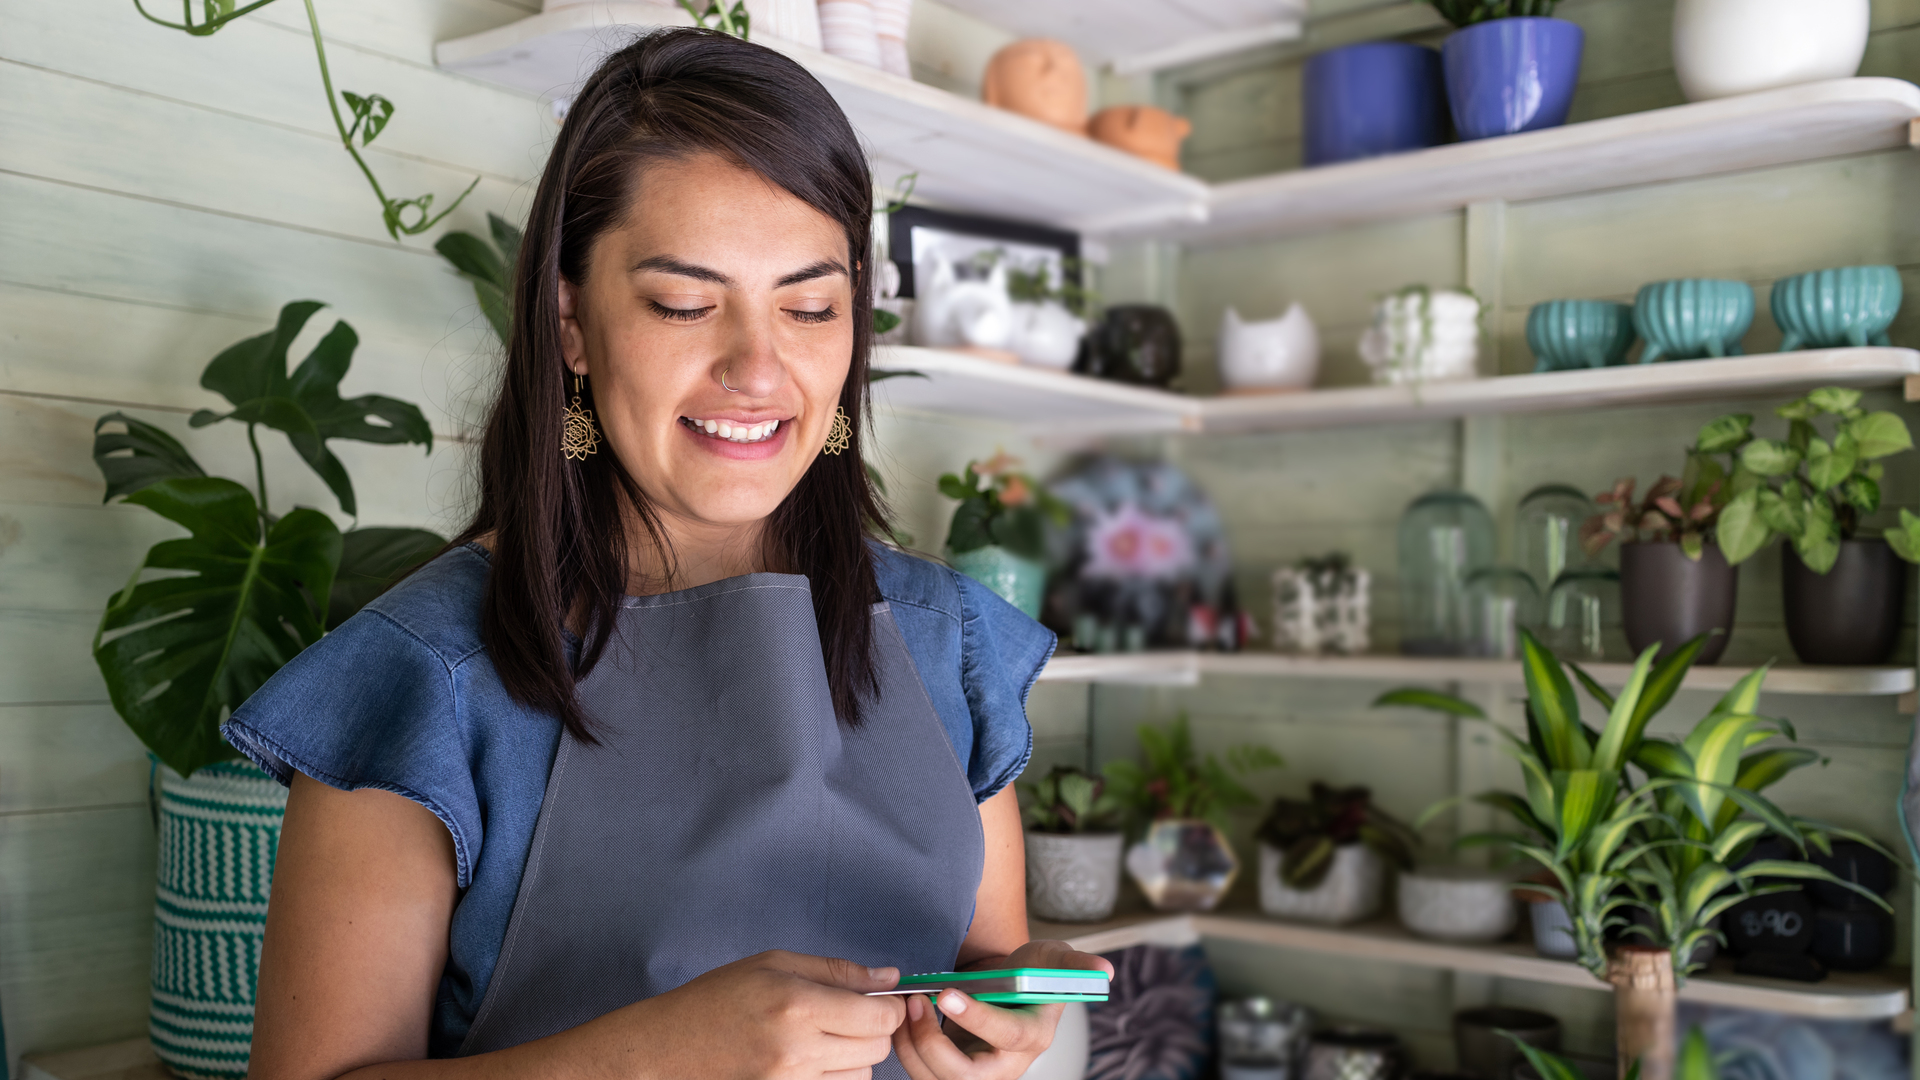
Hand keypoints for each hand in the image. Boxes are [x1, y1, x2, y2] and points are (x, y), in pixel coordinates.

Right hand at [608, 950, 907, 1079]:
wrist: (669, 1046)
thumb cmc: (718, 998)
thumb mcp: (775, 965)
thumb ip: (837, 972)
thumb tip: (890, 978)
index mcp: (798, 1006)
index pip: (879, 1018)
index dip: (890, 1007)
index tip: (881, 1001)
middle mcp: (798, 1050)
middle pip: (876, 1049)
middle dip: (874, 1030)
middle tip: (849, 1015)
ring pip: (862, 1076)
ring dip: (855, 1057)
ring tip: (823, 1037)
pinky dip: (835, 1075)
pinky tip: (812, 1058)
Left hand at [891, 940, 1113, 1079]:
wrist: (1012, 989)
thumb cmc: (1035, 973)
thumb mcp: (1055, 959)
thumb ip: (1076, 963)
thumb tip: (1104, 970)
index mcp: (1034, 1036)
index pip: (1008, 1036)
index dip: (978, 1018)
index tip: (947, 993)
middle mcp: (1007, 1064)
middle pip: (966, 1076)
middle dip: (933, 1045)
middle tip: (914, 1002)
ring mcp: (979, 1072)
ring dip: (912, 1047)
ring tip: (904, 1005)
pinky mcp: (954, 1072)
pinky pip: (925, 1073)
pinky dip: (906, 1049)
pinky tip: (901, 1018)